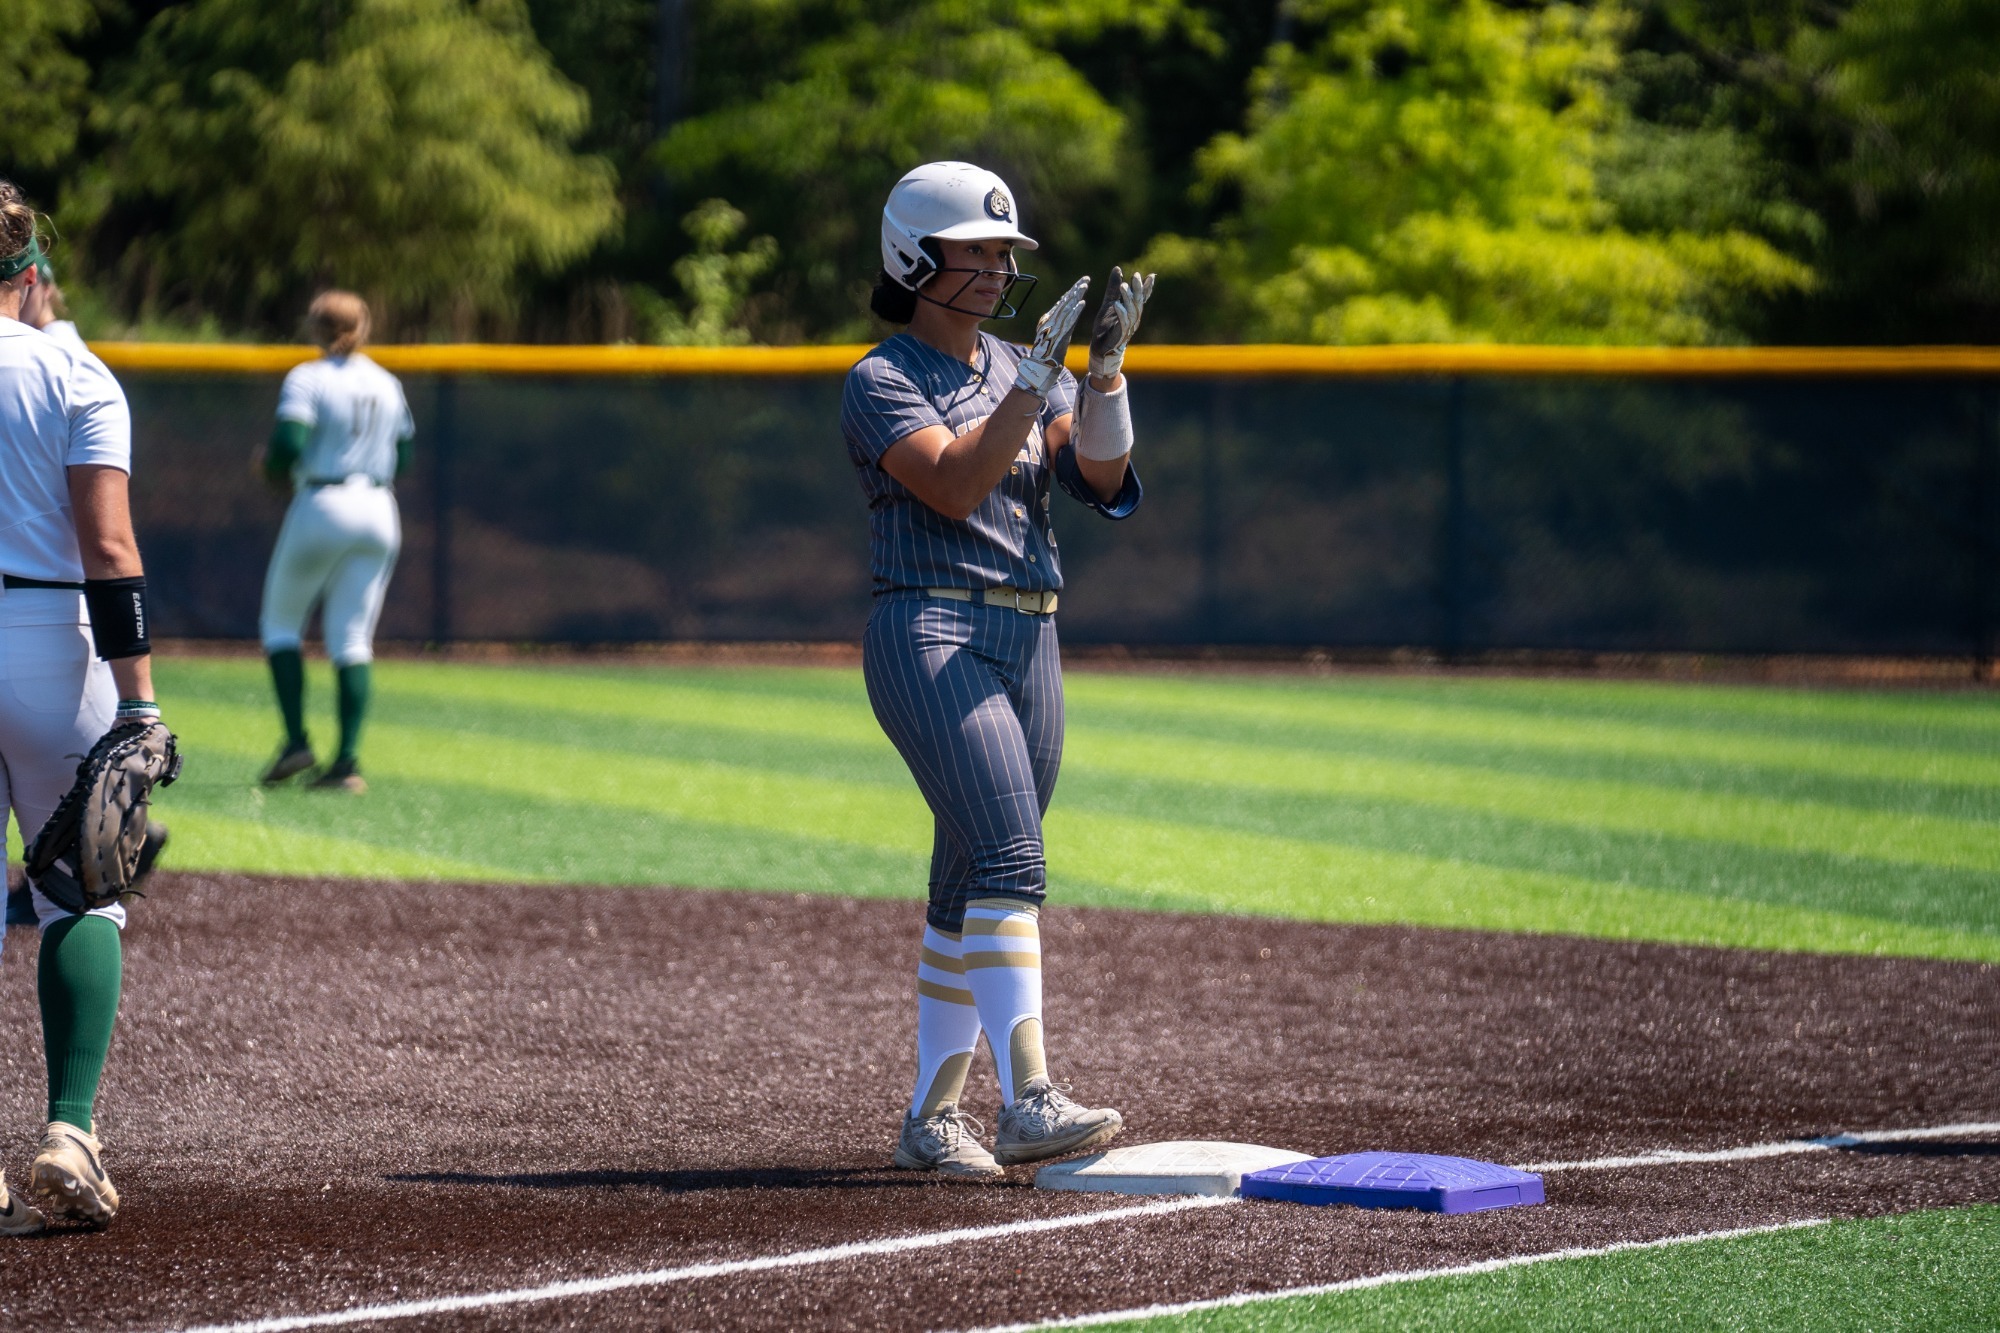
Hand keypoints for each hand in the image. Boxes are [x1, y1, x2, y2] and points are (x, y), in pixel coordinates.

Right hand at [1013, 276, 1090, 399]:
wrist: (1038, 371)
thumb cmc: (1046, 357)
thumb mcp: (1053, 338)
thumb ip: (1058, 327)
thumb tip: (1066, 317)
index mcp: (1047, 321)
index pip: (1061, 303)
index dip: (1071, 292)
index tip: (1080, 283)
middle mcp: (1048, 322)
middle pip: (1064, 302)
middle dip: (1075, 289)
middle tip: (1086, 279)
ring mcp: (1052, 328)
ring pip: (1066, 308)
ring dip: (1076, 296)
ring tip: (1085, 286)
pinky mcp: (1056, 336)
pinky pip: (1067, 322)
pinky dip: (1074, 312)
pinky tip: (1082, 304)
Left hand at [1088, 265, 1153, 382]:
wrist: (1100, 347)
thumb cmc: (1106, 326)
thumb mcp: (1108, 302)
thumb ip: (1113, 287)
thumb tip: (1118, 268)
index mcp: (1132, 311)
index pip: (1142, 297)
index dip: (1147, 288)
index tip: (1151, 276)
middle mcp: (1134, 318)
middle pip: (1139, 302)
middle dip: (1138, 289)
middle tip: (1136, 276)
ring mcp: (1128, 327)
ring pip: (1132, 311)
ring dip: (1128, 298)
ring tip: (1124, 286)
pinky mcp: (1120, 335)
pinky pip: (1123, 323)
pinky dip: (1121, 313)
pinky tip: (1117, 304)